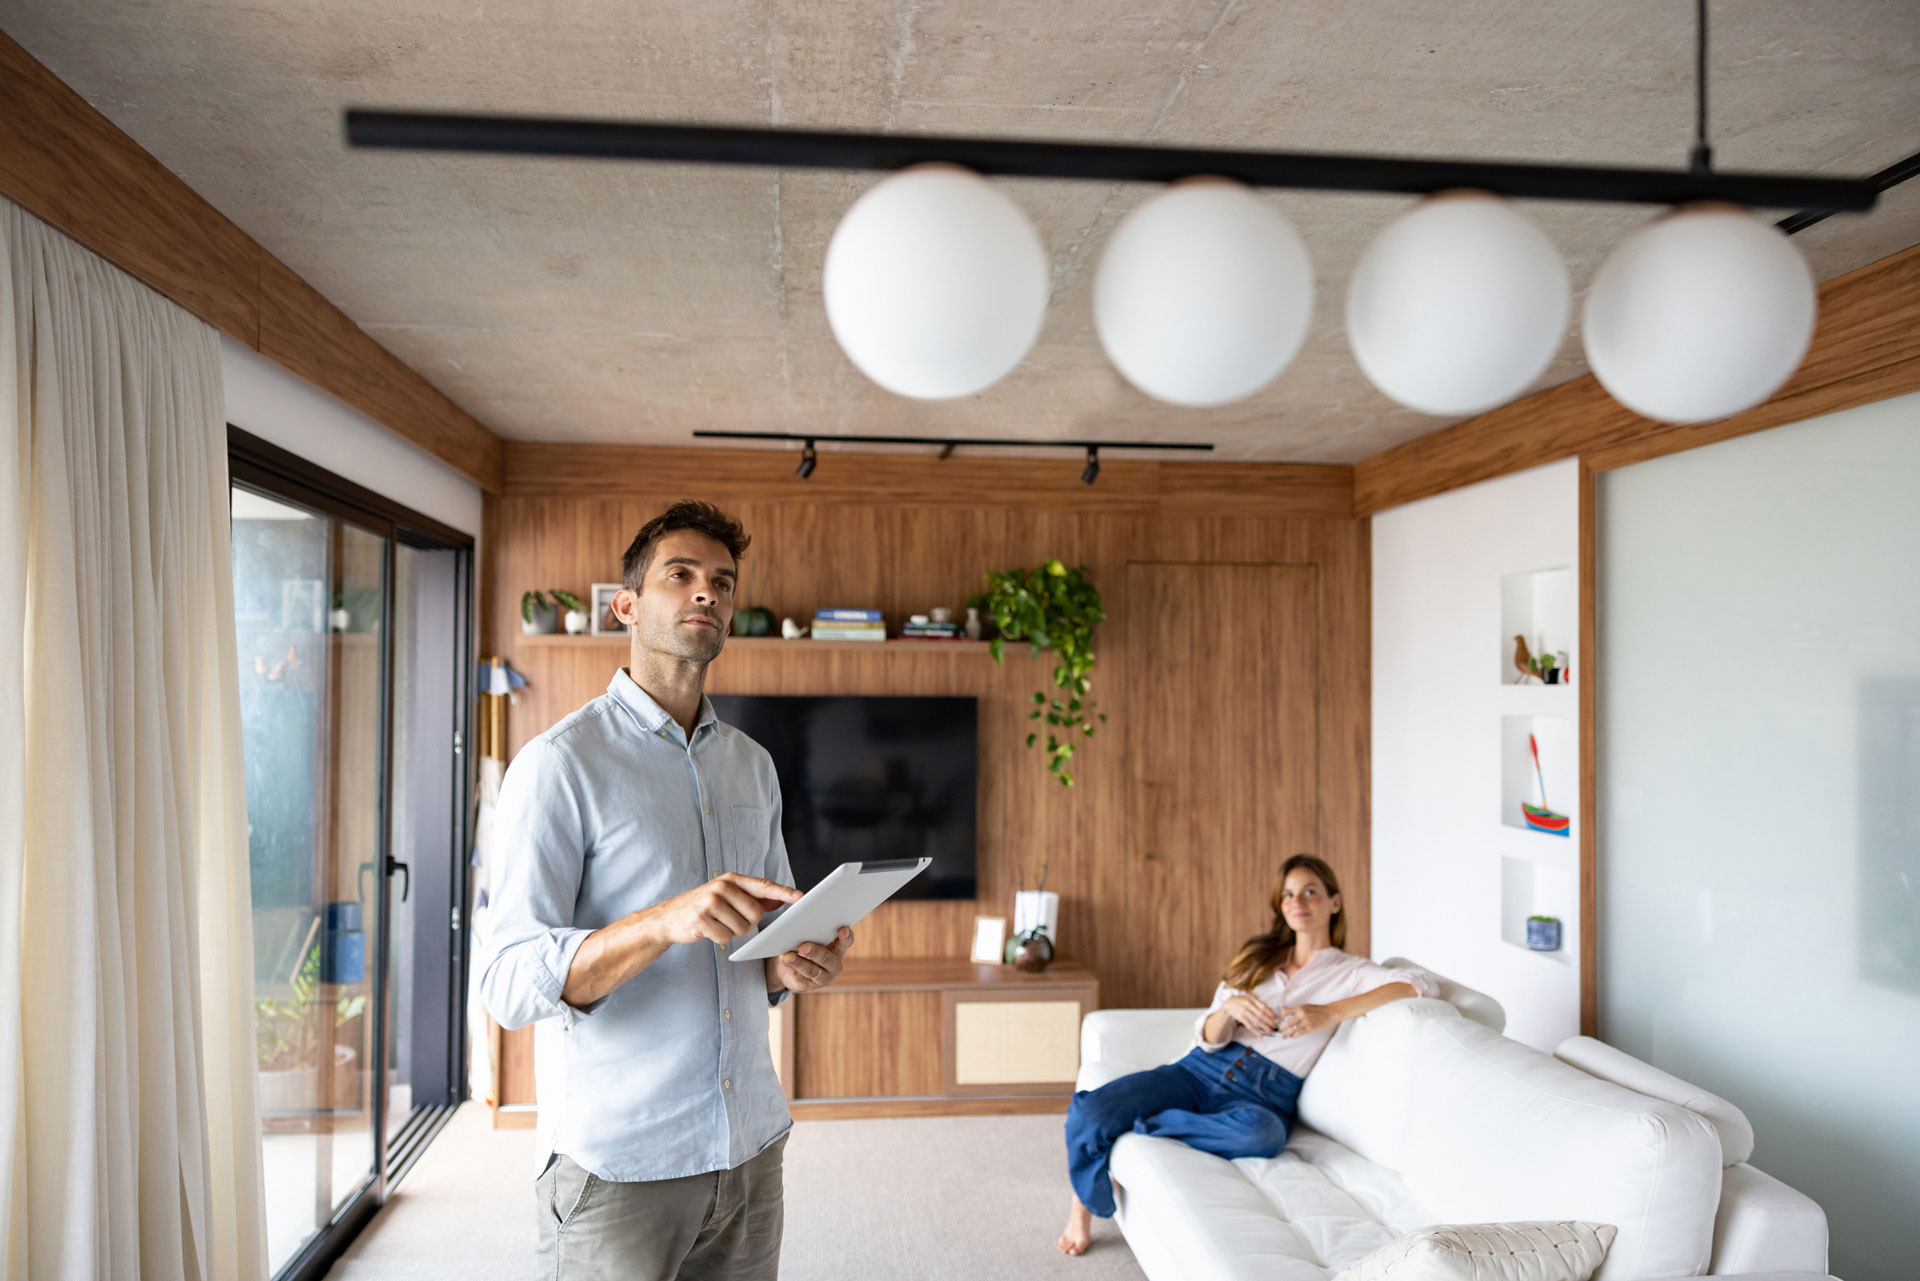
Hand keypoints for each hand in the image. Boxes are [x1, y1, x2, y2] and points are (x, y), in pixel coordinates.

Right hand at [652, 873, 799, 947]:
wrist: (669, 917)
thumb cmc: (704, 907)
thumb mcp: (728, 896)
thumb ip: (754, 897)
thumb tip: (781, 897)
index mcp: (731, 879)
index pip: (763, 885)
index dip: (783, 892)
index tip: (800, 897)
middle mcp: (722, 887)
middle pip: (755, 914)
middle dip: (747, 923)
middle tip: (730, 920)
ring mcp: (710, 902)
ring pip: (742, 928)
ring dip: (732, 932)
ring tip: (718, 924)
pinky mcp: (701, 919)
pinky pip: (725, 937)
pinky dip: (720, 939)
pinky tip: (709, 930)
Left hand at [770, 927, 853, 993]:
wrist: (795, 969)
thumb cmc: (808, 947)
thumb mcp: (814, 940)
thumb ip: (812, 934)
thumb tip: (800, 928)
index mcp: (838, 950)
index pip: (845, 943)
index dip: (846, 937)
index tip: (843, 929)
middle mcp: (834, 965)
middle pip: (825, 958)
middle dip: (814, 952)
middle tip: (803, 946)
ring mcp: (822, 978)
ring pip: (811, 970)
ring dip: (798, 963)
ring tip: (788, 956)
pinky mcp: (808, 986)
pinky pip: (799, 977)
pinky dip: (791, 968)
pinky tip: (785, 962)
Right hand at [1220, 993, 1279, 1035]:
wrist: (1228, 1004)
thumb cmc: (1241, 1001)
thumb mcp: (1249, 998)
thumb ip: (1259, 1003)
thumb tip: (1270, 1009)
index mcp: (1252, 999)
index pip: (1263, 1006)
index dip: (1270, 1012)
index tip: (1276, 1018)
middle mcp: (1248, 1004)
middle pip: (1261, 1014)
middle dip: (1269, 1021)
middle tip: (1276, 1026)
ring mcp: (1244, 1011)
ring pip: (1256, 1020)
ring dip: (1265, 1027)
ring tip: (1271, 1032)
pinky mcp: (1240, 1017)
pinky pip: (1249, 1026)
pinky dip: (1255, 1031)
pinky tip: (1260, 1035)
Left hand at [1278, 1004, 1333, 1037]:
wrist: (1330, 1013)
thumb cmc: (1318, 1009)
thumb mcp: (1305, 1006)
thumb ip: (1296, 1009)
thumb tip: (1286, 1012)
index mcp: (1299, 1008)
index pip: (1285, 1012)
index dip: (1281, 1016)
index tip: (1280, 1020)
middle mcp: (1301, 1015)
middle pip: (1287, 1023)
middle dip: (1281, 1028)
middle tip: (1279, 1030)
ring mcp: (1306, 1022)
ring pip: (1292, 1030)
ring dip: (1287, 1034)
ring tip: (1284, 1036)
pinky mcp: (1310, 1029)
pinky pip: (1299, 1034)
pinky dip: (1294, 1036)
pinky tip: (1292, 1036)